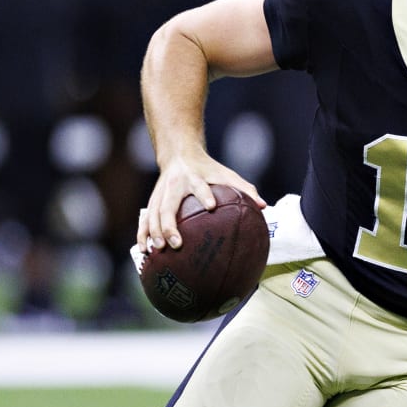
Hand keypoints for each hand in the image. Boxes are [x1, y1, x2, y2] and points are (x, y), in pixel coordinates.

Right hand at [138, 149, 263, 251]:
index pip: (199, 186)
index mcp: (194, 178)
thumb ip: (245, 189)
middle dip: (170, 225)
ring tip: (158, 250)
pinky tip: (144, 251)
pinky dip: (143, 234)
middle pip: (168, 206)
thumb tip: (263, 206)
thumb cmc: (208, 169)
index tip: (211, 206)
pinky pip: (144, 220)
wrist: (179, 154)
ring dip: (153, 233)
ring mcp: (159, 194)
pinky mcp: (152, 201)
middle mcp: (174, 186)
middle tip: (176, 243)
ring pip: (152, 215)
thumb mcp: (226, 174)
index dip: (204, 195)